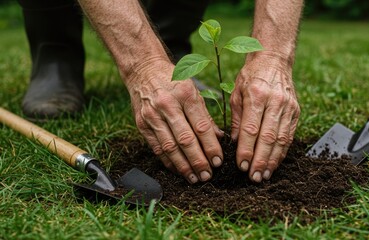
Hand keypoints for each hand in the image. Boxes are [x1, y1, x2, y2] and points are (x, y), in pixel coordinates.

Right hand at [126, 59, 223, 183]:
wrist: (143, 71)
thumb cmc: (173, 81)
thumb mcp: (193, 91)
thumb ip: (205, 116)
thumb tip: (219, 138)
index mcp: (185, 95)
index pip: (201, 127)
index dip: (211, 147)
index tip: (219, 161)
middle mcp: (168, 105)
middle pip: (185, 139)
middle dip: (198, 161)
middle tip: (208, 175)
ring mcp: (152, 116)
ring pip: (170, 147)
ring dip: (183, 166)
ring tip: (194, 178)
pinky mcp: (142, 124)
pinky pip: (157, 148)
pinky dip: (168, 162)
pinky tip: (178, 170)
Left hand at [230, 53, 299, 181]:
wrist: (274, 60)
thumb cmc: (251, 76)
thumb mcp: (236, 93)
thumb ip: (237, 119)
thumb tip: (236, 144)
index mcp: (257, 95)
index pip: (252, 129)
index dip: (247, 150)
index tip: (242, 166)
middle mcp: (275, 102)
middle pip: (268, 137)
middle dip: (260, 160)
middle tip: (254, 178)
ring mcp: (288, 107)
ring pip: (281, 139)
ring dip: (272, 160)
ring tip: (264, 175)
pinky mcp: (296, 111)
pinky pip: (289, 136)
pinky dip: (282, 152)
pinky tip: (274, 163)